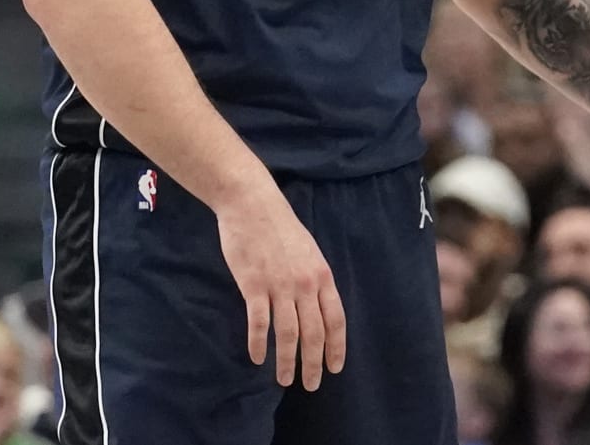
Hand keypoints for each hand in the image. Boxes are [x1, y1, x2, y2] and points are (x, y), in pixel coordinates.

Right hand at [215, 183, 346, 388]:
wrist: (253, 205)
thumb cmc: (281, 228)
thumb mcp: (309, 251)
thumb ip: (314, 279)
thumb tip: (318, 307)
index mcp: (322, 276)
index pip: (335, 320)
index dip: (336, 347)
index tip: (335, 368)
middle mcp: (305, 284)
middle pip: (314, 333)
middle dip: (314, 363)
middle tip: (311, 385)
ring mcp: (279, 286)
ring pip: (288, 334)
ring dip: (286, 361)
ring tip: (284, 380)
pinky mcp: (254, 285)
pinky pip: (259, 322)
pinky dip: (259, 344)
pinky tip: (257, 358)